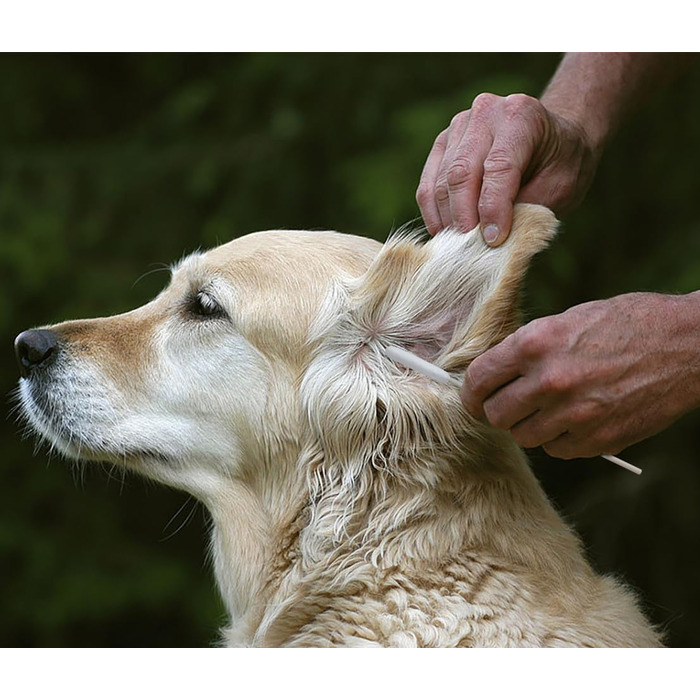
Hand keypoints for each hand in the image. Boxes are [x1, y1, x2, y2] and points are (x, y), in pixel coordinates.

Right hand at [416, 92, 600, 244]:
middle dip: (464, 217)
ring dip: (447, 220)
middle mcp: (485, 112)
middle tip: (470, 249)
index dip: (493, 208)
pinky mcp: (442, 144)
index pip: (499, 167)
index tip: (494, 241)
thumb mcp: (560, 187)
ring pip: (441, 182)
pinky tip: (444, 234)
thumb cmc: (561, 165)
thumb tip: (490, 239)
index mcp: (521, 115)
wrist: (553, 140)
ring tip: (458, 247)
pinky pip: (427, 185)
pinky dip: (433, 214)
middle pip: (461, 173)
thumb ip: (527, 208)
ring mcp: (458, 126)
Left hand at [460, 292, 699, 457]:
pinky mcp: (598, 439)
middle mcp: (549, 380)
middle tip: (508, 406)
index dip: (470, 392)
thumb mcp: (568, 320)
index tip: (474, 397)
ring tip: (548, 409)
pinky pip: (557, 450)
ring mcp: (574, 413)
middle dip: (497, 411)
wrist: (687, 345)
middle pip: (495, 414)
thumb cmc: (628, 324)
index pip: (479, 379)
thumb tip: (496, 373)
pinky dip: (558, 440)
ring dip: (529, 426)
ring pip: (523, 437)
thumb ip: (528, 348)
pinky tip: (574, 420)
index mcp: (536, 343)